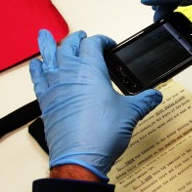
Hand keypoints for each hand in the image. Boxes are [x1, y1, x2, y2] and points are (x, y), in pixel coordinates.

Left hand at [30, 29, 162, 180]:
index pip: (94, 44)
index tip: (109, 46)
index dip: (102, 40)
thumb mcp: (130, 113)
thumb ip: (144, 100)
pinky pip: (37, 78)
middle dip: (77, 39)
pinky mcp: (45, 101)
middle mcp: (69, 73)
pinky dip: (36, 69)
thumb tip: (155, 95)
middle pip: (69, 46)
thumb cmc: (102, 133)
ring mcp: (54, 86)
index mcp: (90, 69)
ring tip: (44, 34)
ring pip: (48, 57)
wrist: (80, 158)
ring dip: (48, 45)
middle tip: (82, 37)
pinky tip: (36, 65)